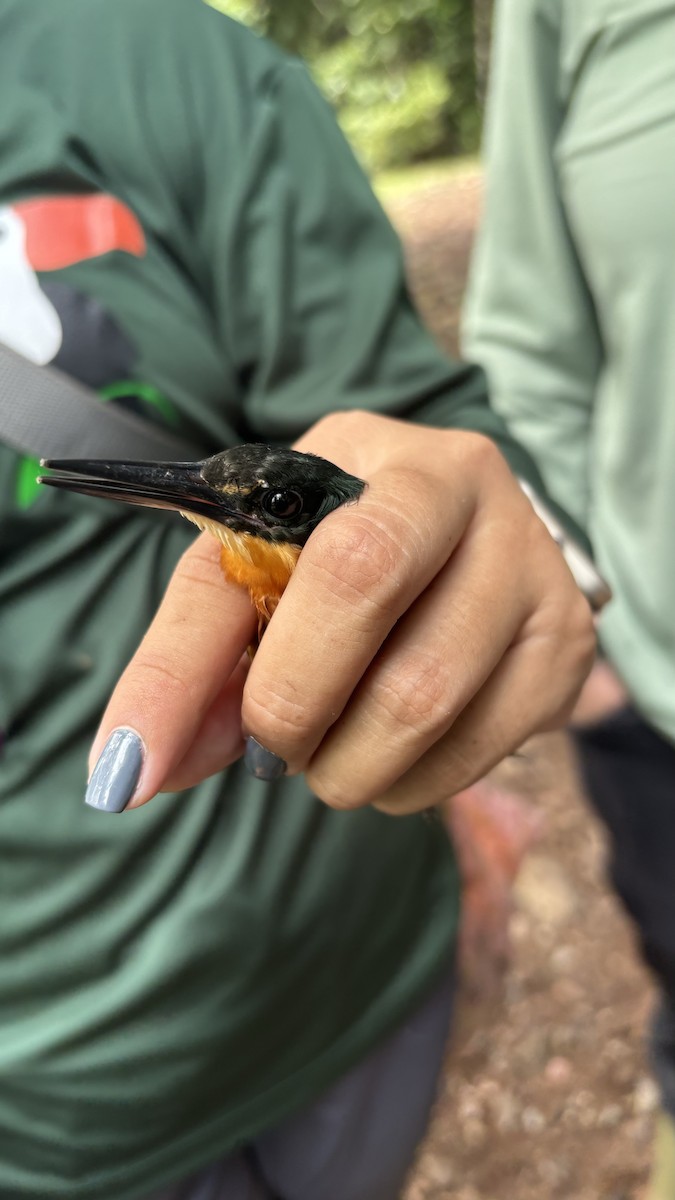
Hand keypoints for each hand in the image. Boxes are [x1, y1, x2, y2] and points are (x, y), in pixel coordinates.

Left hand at [87, 411, 594, 813]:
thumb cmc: (332, 547)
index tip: (134, 765)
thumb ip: (192, 657)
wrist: (453, 538)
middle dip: (293, 719)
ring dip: (346, 766)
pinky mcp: (564, 648)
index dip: (203, 669)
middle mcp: (471, 494)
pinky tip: (390, 753)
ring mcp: (532, 571)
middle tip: (270, 744)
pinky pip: (474, 756)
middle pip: (375, 631)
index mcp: (375, 456)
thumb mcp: (249, 569)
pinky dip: (406, 783)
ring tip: (329, 745)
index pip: (298, 561)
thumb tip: (132, 772)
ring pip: (423, 710)